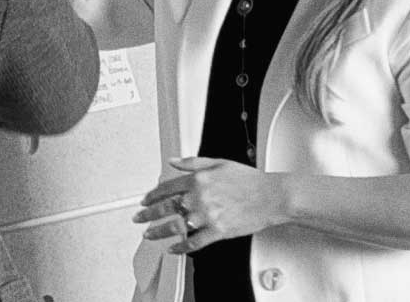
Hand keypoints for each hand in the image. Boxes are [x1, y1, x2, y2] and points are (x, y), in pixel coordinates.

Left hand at [133, 157, 289, 253]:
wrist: (270, 196)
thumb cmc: (248, 180)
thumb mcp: (218, 162)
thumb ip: (191, 163)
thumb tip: (173, 160)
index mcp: (198, 179)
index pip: (167, 188)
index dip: (152, 195)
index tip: (145, 200)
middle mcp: (199, 197)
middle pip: (166, 207)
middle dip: (148, 214)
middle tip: (139, 218)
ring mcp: (208, 216)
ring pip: (175, 226)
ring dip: (159, 232)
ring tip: (149, 235)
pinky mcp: (217, 231)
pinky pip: (194, 242)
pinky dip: (181, 247)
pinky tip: (174, 249)